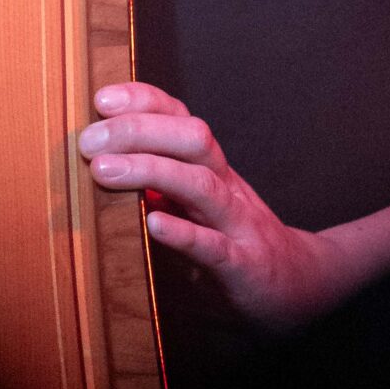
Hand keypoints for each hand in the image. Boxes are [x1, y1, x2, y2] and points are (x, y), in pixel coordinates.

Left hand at [78, 83, 352, 329]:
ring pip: (201, 185)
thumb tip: (100, 164)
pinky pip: (216, 247)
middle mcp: (226, 186)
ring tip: (104, 171)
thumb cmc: (233, 241)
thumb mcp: (194, 206)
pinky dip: (185, 234)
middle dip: (138, 131)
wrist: (301, 288)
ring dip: (151, 171)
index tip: (100, 100)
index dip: (143, 101)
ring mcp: (238, 224)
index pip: (180, 117)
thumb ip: (157, 184)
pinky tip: (154, 225)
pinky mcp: (244, 266)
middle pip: (191, 139)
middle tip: (88, 142)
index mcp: (210, 167)